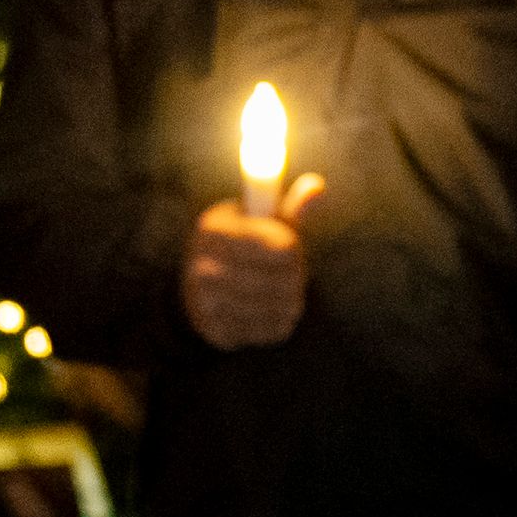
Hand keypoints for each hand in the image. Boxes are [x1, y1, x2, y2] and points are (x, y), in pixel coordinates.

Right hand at [181, 176, 324, 349]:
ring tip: (285, 294)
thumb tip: (318, 186)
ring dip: (291, 302)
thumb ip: (289, 209)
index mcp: (215, 228)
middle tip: (292, 276)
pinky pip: (270, 330)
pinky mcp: (215, 331)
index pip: (282, 247)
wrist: (199, 291)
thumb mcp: (261, 224)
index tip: (292, 249)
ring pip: (279, 307)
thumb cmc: (243, 248)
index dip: (296, 251)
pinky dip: (280, 322)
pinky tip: (271, 312)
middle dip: (296, 279)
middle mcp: (203, 265)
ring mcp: (204, 302)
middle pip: (284, 280)